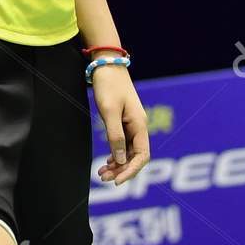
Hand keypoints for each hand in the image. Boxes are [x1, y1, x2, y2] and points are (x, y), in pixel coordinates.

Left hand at [91, 63, 148, 184]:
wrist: (106, 64)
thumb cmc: (108, 85)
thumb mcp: (109, 111)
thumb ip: (115, 136)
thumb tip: (120, 160)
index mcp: (140, 124)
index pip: (142, 156)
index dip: (131, 170)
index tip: (117, 181)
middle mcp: (138, 126)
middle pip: (135, 156)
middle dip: (121, 170)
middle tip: (103, 178)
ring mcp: (132, 124)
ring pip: (128, 151)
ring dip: (117, 164)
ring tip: (102, 173)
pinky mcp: (123, 120)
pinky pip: (123, 143)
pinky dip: (116, 154)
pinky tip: (107, 161)